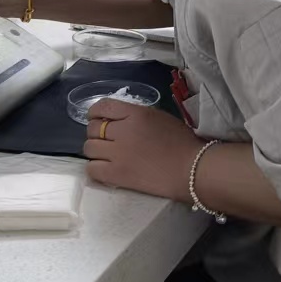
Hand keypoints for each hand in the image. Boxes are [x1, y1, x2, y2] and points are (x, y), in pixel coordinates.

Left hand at [81, 100, 202, 199]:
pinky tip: (106, 168)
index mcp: (135, 114)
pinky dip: (95, 167)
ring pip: (89, 148)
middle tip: (107, 140)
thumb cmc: (182, 142)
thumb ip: (136, 116)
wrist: (191, 170)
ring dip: (96, 150)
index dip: (95, 113)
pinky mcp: (116, 174)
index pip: (102, 107)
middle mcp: (122, 131)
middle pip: (92, 128)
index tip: (96, 118)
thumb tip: (117, 121)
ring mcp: (117, 154)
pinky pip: (91, 168)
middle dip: (96, 133)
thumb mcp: (159, 117)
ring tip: (107, 156)